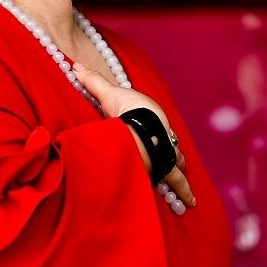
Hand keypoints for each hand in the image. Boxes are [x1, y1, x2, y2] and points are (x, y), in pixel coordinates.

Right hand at [73, 63, 195, 207]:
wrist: (138, 127)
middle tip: (180, 168)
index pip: (160, 130)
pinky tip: (189, 201)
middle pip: (171, 149)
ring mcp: (166, 153)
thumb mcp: (108, 94)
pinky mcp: (166, 167)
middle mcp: (163, 137)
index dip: (163, 137)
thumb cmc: (128, 110)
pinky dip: (183, 190)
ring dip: (182, 178)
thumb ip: (93, 82)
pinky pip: (177, 180)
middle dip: (175, 158)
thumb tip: (76, 65)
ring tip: (188, 194)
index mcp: (153, 120)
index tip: (165, 142)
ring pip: (177, 166)